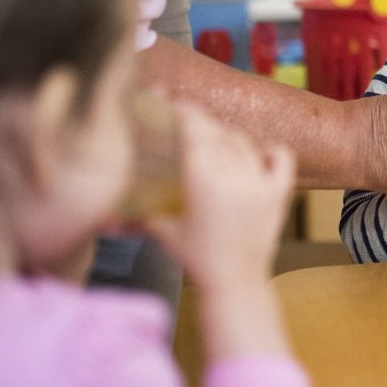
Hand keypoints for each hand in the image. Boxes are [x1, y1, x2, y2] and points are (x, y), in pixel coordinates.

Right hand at [144, 103, 294, 294]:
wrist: (235, 283)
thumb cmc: (196, 259)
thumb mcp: (164, 232)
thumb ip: (138, 216)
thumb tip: (105, 216)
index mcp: (203, 181)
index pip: (195, 132)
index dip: (185, 112)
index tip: (175, 102)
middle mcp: (234, 177)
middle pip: (218, 134)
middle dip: (202, 122)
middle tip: (189, 120)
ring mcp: (260, 183)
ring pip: (244, 143)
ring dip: (228, 136)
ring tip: (215, 139)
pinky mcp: (279, 194)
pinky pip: (281, 157)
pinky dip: (269, 149)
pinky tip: (256, 152)